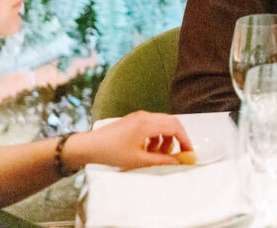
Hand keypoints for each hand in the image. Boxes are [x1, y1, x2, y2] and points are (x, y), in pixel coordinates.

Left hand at [67, 111, 192, 170]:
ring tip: (157, 153)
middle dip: (176, 138)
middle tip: (178, 153)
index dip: (185, 139)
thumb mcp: (138, 160)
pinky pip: (152, 125)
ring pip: (162, 124)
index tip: (188, 152)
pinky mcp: (134, 119)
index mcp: (147, 124)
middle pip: (171, 123)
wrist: (88, 146)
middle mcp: (145, 116)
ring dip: (165, 138)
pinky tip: (148, 148)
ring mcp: (139, 116)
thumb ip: (161, 160)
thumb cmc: (110, 152)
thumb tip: (177, 161)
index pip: (175, 127)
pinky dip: (156, 136)